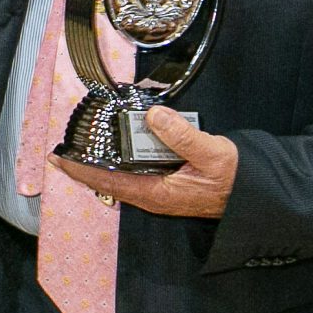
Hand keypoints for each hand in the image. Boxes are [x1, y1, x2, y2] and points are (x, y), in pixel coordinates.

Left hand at [50, 108, 237, 218]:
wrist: (253, 193)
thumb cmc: (232, 178)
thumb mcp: (210, 153)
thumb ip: (181, 135)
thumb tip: (153, 116)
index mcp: (157, 193)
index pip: (108, 182)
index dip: (82, 170)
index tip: (59, 158)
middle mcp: (152, 195)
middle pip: (109, 181)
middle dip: (86, 165)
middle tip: (66, 143)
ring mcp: (158, 191)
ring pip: (121, 176)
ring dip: (102, 160)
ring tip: (84, 141)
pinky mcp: (166, 183)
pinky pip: (135, 171)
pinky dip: (121, 157)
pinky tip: (116, 142)